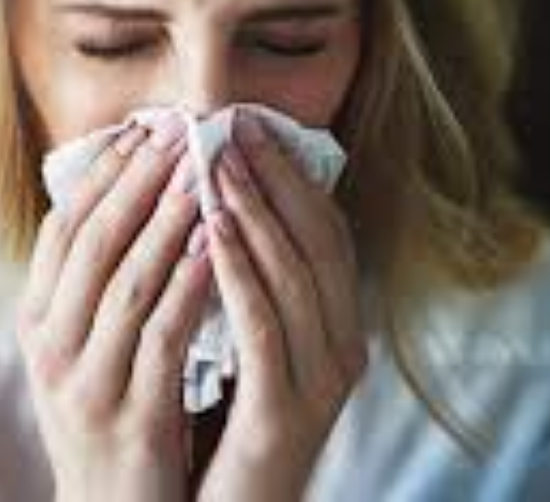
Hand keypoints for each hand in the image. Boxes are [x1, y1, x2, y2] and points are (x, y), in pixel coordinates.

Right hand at [17, 117, 212, 501]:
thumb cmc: (106, 417)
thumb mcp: (79, 351)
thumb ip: (89, 288)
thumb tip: (121, 202)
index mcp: (35, 325)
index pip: (62, 232)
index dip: (100, 178)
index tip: (139, 132)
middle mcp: (50, 349)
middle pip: (93, 245)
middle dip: (136, 183)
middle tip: (175, 134)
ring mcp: (87, 384)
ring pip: (127, 283)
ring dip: (166, 222)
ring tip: (200, 174)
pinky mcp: (132, 417)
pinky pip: (163, 337)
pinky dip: (187, 286)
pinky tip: (213, 248)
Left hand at [195, 111, 367, 500]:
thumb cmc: (224, 425)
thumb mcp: (239, 347)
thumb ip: (240, 284)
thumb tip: (208, 203)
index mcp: (333, 326)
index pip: (323, 232)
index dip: (289, 174)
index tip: (247, 123)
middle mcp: (340, 348)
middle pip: (317, 243)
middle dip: (274, 179)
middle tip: (232, 126)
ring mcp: (318, 383)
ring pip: (294, 278)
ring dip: (255, 213)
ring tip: (217, 163)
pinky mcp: (285, 415)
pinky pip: (264, 330)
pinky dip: (238, 275)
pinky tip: (208, 233)